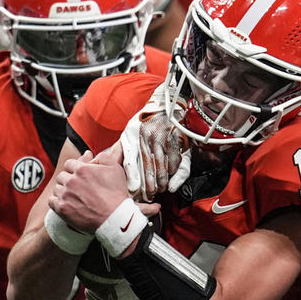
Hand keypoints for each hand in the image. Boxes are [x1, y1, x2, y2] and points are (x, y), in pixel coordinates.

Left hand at [49, 150, 131, 232]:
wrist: (115, 218)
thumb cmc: (116, 194)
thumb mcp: (115, 169)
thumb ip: (103, 157)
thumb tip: (92, 155)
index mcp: (82, 169)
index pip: (69, 163)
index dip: (75, 168)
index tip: (80, 175)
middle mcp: (71, 181)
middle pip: (62, 176)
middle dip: (69, 179)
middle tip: (79, 187)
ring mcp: (65, 195)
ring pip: (56, 188)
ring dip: (63, 191)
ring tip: (74, 197)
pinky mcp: (62, 209)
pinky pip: (52, 201)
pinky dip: (57, 201)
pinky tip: (67, 203)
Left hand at [121, 85, 189, 201]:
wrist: (167, 104)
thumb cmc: (147, 121)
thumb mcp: (131, 132)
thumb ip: (126, 152)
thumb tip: (123, 169)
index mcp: (134, 136)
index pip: (131, 162)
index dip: (133, 179)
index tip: (135, 192)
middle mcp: (148, 138)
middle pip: (148, 167)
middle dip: (149, 185)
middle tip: (150, 195)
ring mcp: (164, 139)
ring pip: (163, 166)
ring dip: (162, 181)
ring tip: (161, 189)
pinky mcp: (177, 140)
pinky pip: (175, 161)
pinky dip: (173, 171)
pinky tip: (172, 178)